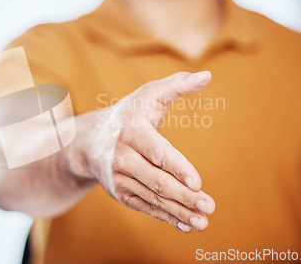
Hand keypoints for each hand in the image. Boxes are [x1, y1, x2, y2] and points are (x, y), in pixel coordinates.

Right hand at [73, 71, 215, 232]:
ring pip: (153, 198)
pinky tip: (186, 224)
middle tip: (210, 206)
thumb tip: (206, 75)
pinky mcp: (121, 193)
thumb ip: (177, 85)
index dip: (177, 167)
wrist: (90, 141)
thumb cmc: (128, 114)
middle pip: (157, 180)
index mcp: (132, 132)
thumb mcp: (148, 95)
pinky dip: (167, 217)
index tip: (198, 182)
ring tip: (203, 222)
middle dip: (184, 196)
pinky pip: (146, 207)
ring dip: (179, 211)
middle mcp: (122, 157)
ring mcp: (120, 178)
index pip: (157, 151)